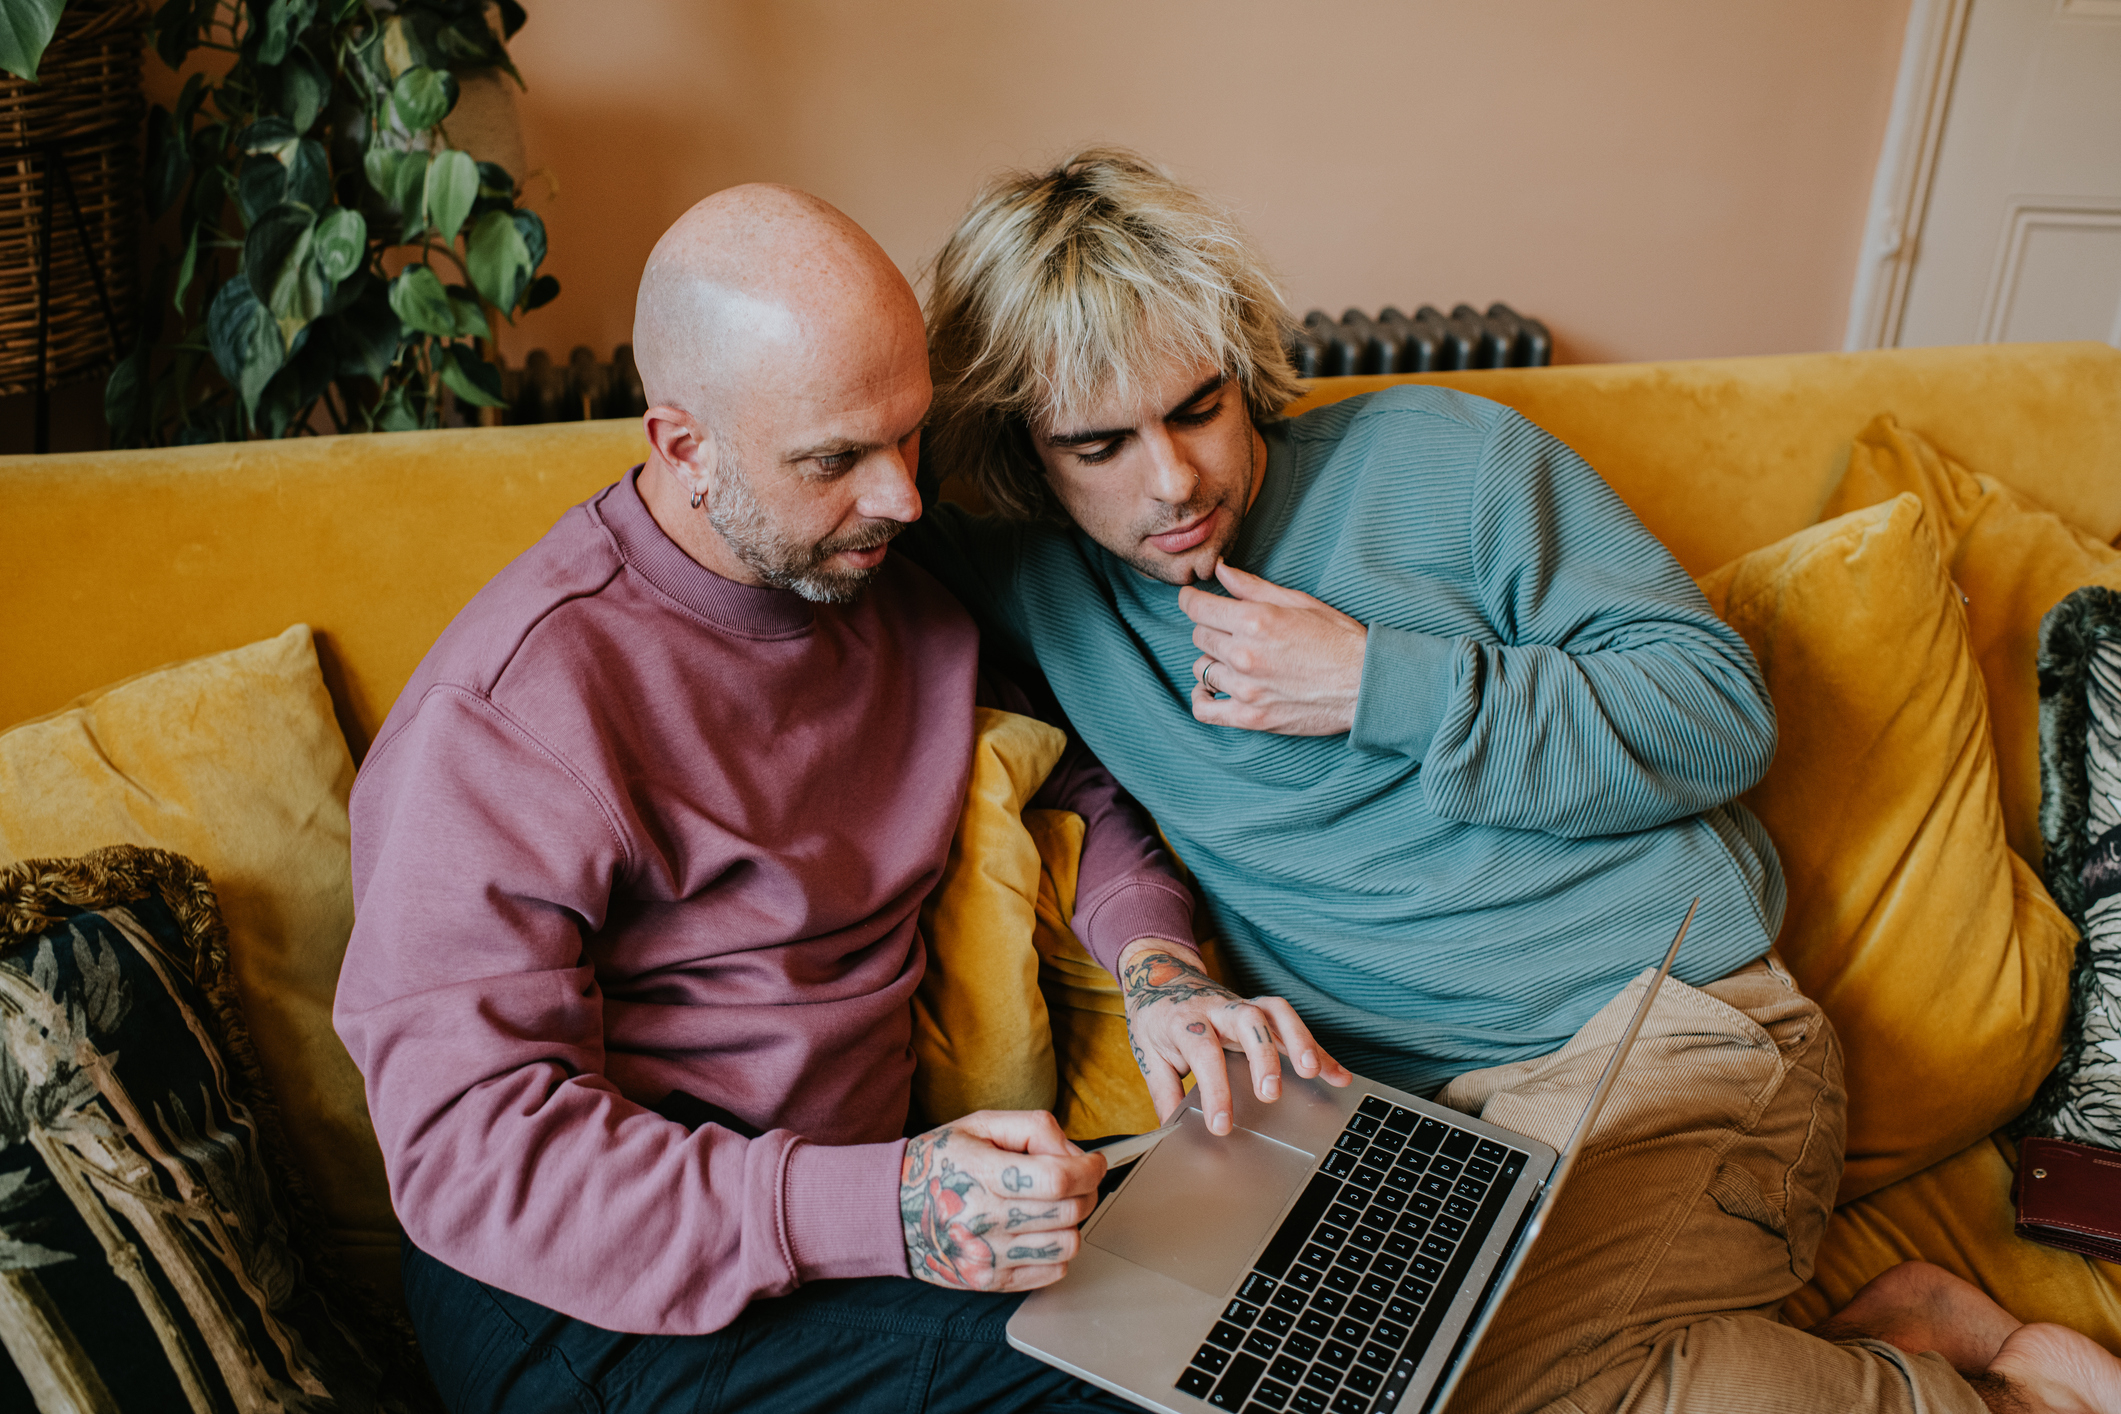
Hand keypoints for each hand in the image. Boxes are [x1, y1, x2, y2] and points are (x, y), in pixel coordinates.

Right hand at [900, 1110, 1106, 1292]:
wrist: (891, 1211)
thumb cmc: (939, 1162)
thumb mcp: (979, 1125)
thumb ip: (1033, 1128)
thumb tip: (1076, 1153)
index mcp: (982, 1172)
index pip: (1057, 1178)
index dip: (1089, 1169)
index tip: (1095, 1163)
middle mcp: (984, 1218)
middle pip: (1068, 1211)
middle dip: (1087, 1190)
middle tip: (1077, 1180)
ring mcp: (988, 1255)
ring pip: (1067, 1244)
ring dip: (1072, 1222)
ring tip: (1055, 1207)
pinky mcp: (991, 1280)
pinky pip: (1052, 1272)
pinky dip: (1058, 1251)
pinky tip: (1040, 1232)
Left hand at [1117, 939, 1350, 1135]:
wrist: (1160, 975)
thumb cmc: (1157, 1018)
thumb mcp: (1148, 1054)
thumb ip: (1163, 1093)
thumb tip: (1169, 1132)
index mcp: (1185, 1020)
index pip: (1203, 1051)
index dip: (1215, 1089)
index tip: (1222, 1125)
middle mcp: (1218, 1009)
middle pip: (1247, 1022)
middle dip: (1264, 1056)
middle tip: (1270, 1093)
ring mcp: (1243, 1005)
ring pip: (1277, 1013)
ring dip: (1300, 1040)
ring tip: (1314, 1072)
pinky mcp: (1261, 1009)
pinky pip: (1293, 1025)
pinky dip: (1317, 1048)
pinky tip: (1336, 1074)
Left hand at [1180, 560, 1367, 735]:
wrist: (1365, 685)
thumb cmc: (1338, 639)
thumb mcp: (1298, 602)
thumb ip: (1252, 587)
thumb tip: (1219, 569)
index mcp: (1255, 620)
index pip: (1196, 607)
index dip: (1192, 600)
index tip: (1195, 600)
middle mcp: (1244, 653)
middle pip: (1199, 636)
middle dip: (1212, 629)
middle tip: (1233, 631)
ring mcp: (1246, 688)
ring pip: (1201, 668)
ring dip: (1213, 661)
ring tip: (1236, 660)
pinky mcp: (1250, 717)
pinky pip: (1204, 710)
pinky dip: (1202, 699)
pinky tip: (1213, 689)